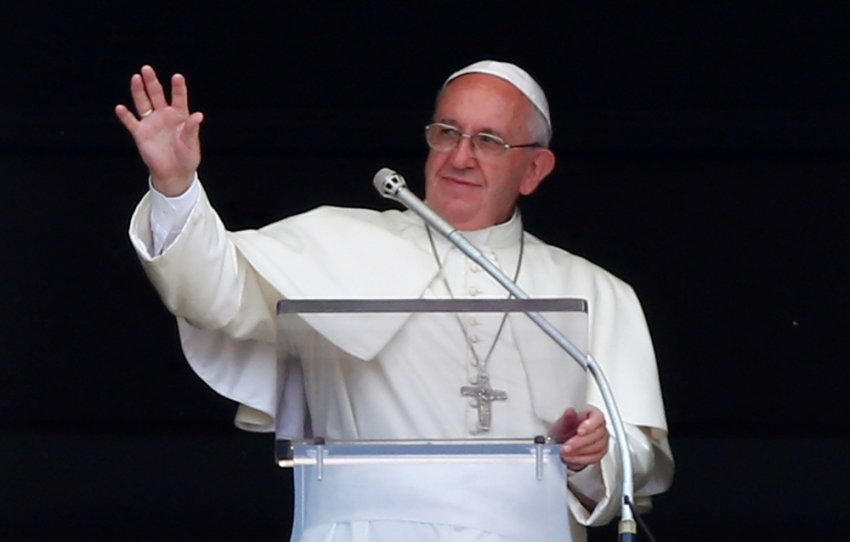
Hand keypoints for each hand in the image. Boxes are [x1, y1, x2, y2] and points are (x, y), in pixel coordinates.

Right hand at [115, 65, 203, 195]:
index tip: (177, 77)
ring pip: (143, 103)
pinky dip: (125, 116)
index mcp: (180, 116)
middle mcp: (164, 115)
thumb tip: (198, 115)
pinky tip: (121, 108)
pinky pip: (131, 122)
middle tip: (147, 69)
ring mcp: (151, 123)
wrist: (174, 173)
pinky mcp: (140, 134)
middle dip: (152, 82)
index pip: (179, 98)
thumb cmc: (186, 157)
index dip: (178, 87)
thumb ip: (192, 130)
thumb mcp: (191, 144)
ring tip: (136, 78)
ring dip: (138, 91)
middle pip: (156, 95)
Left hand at [549, 406, 608, 470]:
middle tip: (567, 446)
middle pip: (597, 434)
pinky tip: (571, 457)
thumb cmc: (564, 430)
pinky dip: (581, 459)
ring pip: (597, 447)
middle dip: (580, 442)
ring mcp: (602, 440)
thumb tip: (570, 411)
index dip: (590, 425)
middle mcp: (600, 427)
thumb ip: (567, 417)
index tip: (579, 431)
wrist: (562, 443)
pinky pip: (595, 457)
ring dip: (579, 452)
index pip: (598, 417)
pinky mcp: (600, 453)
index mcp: (592, 414)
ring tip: (566, 452)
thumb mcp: (562, 422)